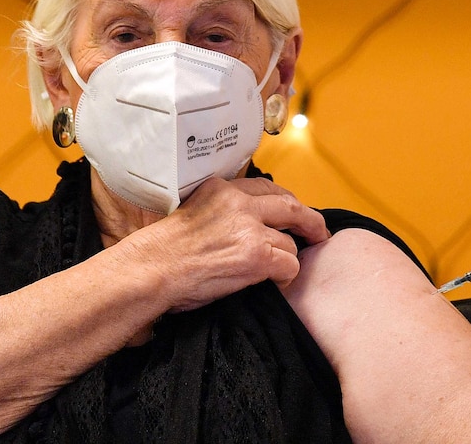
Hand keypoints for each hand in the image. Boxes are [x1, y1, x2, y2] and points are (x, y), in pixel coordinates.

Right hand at [132, 176, 330, 311]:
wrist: (151, 270)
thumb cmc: (162, 253)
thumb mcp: (192, 214)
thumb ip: (220, 212)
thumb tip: (243, 225)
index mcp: (221, 189)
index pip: (266, 188)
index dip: (285, 203)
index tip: (293, 214)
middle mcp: (238, 202)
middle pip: (290, 206)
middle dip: (310, 221)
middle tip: (319, 234)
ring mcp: (249, 228)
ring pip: (290, 242)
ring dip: (286, 259)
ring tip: (276, 273)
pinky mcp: (256, 255)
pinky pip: (289, 265)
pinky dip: (286, 277)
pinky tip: (274, 283)